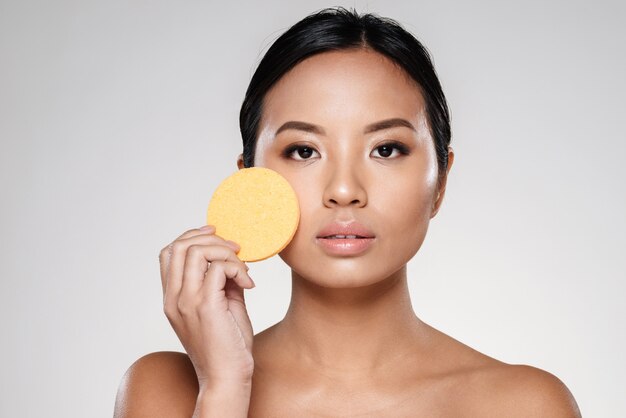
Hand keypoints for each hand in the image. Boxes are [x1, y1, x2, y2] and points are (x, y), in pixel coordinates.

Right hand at [159, 225, 255, 389]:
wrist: (227, 376)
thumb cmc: (227, 345)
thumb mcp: (221, 305)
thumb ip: (220, 281)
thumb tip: (232, 259)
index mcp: (172, 298)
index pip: (168, 253)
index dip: (191, 236)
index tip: (216, 236)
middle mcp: (174, 298)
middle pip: (179, 246)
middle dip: (211, 239)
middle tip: (236, 250)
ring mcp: (187, 301)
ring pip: (197, 251)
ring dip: (226, 253)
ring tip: (243, 270)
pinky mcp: (206, 306)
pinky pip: (218, 268)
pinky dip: (237, 269)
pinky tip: (248, 285)